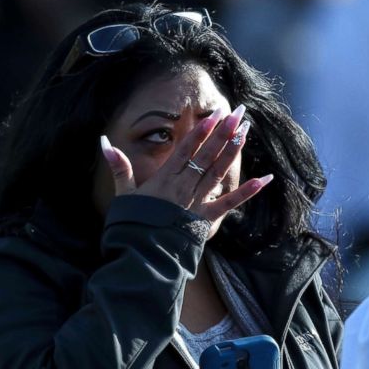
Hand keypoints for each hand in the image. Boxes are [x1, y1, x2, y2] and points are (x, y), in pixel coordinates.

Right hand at [100, 105, 272, 222]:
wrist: (141, 256)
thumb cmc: (131, 226)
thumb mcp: (123, 194)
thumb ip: (119, 167)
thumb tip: (105, 141)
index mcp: (165, 178)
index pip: (186, 149)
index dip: (201, 130)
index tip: (214, 114)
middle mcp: (184, 186)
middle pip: (207, 155)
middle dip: (223, 132)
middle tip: (238, 113)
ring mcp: (196, 202)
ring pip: (218, 172)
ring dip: (233, 151)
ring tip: (246, 132)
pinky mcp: (205, 219)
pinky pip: (229, 204)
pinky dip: (247, 192)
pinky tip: (264, 180)